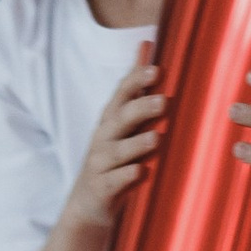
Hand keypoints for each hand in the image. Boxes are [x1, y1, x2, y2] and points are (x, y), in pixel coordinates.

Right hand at [68, 45, 164, 230]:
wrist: (87, 207)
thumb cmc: (112, 157)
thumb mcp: (121, 120)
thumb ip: (135, 86)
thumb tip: (146, 44)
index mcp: (111, 120)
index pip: (122, 95)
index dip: (136, 81)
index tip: (156, 69)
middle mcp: (104, 138)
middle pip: (120, 119)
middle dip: (140, 109)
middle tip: (163, 101)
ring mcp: (101, 164)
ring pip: (118, 151)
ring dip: (136, 144)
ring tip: (155, 139)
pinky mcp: (102, 189)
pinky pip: (114, 182)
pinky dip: (126, 177)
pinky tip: (141, 172)